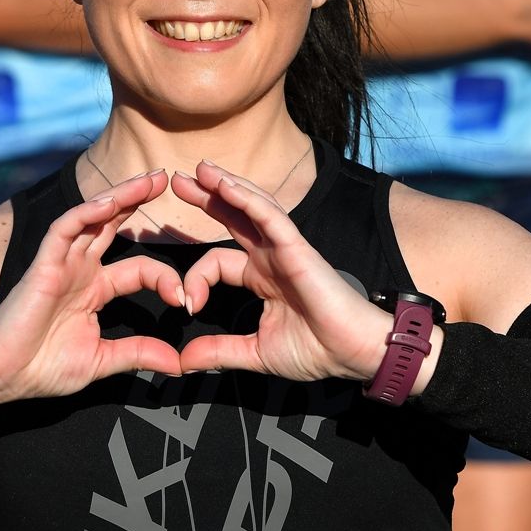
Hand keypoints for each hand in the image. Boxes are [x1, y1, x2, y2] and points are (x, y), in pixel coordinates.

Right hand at [0, 171, 185, 414]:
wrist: (2, 377)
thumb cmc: (42, 368)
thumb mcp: (101, 360)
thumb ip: (138, 354)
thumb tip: (179, 364)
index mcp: (95, 290)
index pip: (139, 268)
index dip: (165, 277)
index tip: (184, 300)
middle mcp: (80, 270)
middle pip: (114, 225)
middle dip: (139, 200)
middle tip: (165, 178)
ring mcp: (61, 263)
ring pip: (93, 218)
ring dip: (121, 196)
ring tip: (149, 179)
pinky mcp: (43, 264)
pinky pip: (65, 228)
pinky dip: (86, 213)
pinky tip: (109, 202)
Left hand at [170, 161, 395, 382]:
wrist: (354, 354)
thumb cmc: (316, 350)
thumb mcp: (255, 352)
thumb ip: (218, 352)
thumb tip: (182, 362)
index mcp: (260, 276)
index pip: (216, 261)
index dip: (195, 278)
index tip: (188, 306)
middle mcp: (270, 256)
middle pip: (232, 216)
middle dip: (206, 197)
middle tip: (177, 179)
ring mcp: (284, 248)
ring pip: (251, 207)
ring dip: (224, 186)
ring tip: (199, 168)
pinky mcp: (296, 247)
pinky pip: (269, 217)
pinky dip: (246, 199)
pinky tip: (224, 185)